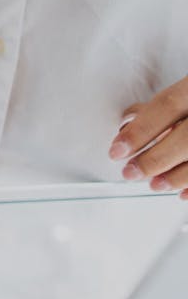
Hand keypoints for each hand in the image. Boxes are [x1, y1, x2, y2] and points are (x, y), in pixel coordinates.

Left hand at [110, 76, 187, 196]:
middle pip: (187, 138)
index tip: (117, 150)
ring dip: (178, 176)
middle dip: (155, 159)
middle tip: (130, 172)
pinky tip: (182, 193)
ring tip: (155, 184)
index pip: (168, 105)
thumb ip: (167, 106)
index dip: (140, 130)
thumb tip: (130, 123)